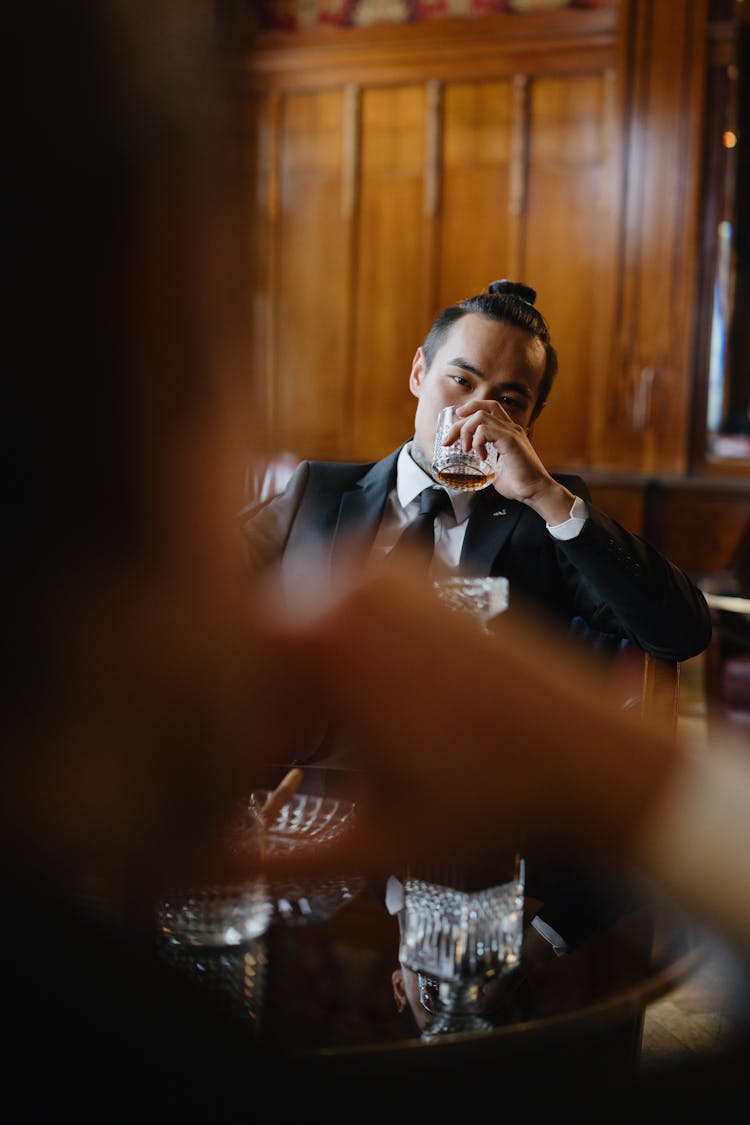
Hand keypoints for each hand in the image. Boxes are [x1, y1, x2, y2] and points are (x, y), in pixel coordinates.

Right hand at [236, 558, 680, 886]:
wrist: (591, 758)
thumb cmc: (495, 798)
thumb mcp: (372, 843)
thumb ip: (268, 862)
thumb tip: (196, 869)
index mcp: (323, 636)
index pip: (220, 680)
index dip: (221, 744)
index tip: (235, 791)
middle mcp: (347, 580)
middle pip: (252, 647)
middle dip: (254, 711)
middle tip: (275, 773)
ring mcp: (385, 568)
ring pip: (291, 624)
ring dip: (290, 683)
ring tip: (322, 746)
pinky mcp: (415, 574)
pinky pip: (336, 605)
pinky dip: (331, 651)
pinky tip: (361, 707)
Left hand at [445, 399, 575, 522]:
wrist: (536, 491)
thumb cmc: (520, 483)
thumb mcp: (497, 470)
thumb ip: (487, 464)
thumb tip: (474, 470)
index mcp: (508, 432)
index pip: (489, 408)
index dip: (470, 409)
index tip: (457, 421)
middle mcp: (510, 428)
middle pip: (481, 408)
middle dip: (459, 423)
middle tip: (448, 441)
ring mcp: (511, 432)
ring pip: (480, 416)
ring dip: (466, 431)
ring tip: (465, 450)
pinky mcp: (510, 440)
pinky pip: (485, 430)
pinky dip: (477, 442)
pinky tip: (481, 457)